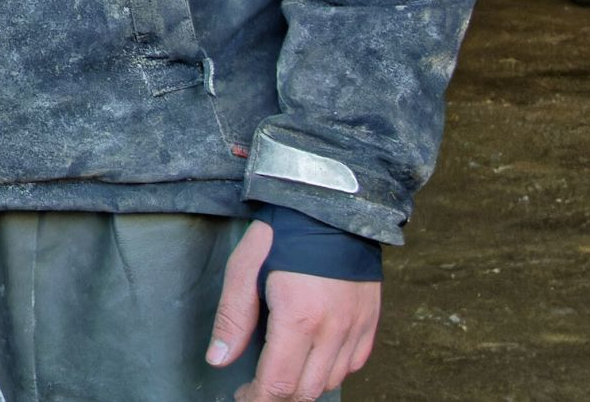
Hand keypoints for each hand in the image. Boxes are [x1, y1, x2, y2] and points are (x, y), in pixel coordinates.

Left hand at [207, 220, 381, 400]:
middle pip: (305, 391)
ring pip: (331, 382)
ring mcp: (357, 327)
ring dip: (303, 386)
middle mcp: (334, 330)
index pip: (278, 384)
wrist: (332, 207)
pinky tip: (311, 359)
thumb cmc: (282, 234)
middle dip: (277, 397)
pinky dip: (331, 372)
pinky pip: (353, 365)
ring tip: (280, 374)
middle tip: (255, 389)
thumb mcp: (244, 269)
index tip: (242, 396)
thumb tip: (218, 359)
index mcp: (300, 318)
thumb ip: (232, 318)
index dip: (257, 399)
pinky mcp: (370, 321)